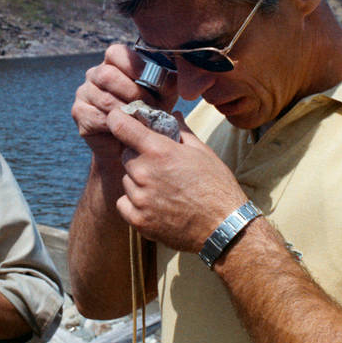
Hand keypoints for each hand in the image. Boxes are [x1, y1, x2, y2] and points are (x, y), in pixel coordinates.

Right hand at [72, 44, 177, 161]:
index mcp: (112, 63)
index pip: (114, 53)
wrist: (130, 143)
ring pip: (104, 99)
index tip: (149, 78)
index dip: (132, 64)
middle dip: (133, 91)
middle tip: (151, 105)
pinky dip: (116, 124)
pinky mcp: (80, 113)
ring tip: (144, 119)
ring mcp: (84, 93)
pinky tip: (129, 129)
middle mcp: (94, 74)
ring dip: (127, 111)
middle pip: (107, 75)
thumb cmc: (148, 112)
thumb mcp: (162, 95)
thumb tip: (173, 77)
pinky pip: (97, 117)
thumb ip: (167, 83)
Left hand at [107, 108, 246, 252]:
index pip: (121, 126)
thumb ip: (181, 131)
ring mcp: (140, 199)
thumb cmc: (217, 187)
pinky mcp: (139, 220)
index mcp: (160, 151)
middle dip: (139, 156)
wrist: (224, 227)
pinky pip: (123, 203)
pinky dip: (134, 203)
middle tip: (160, 166)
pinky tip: (154, 204)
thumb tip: (172, 114)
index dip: (117, 119)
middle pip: (125, 156)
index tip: (117, 118)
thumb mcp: (203, 152)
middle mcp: (145, 173)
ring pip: (126, 180)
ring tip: (163, 189)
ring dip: (138, 181)